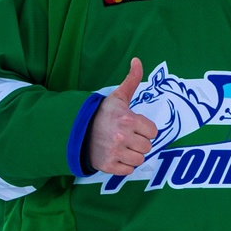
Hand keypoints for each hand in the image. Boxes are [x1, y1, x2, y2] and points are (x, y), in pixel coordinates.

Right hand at [85, 58, 157, 176]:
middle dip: (139, 142)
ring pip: (139, 160)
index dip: (145, 129)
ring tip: (122, 146)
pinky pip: (128, 170)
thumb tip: (137, 60)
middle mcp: (122, 137)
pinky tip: (116, 155)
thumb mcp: (118, 96)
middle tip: (127, 136)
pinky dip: (124, 165)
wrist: (77, 130)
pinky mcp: (107, 166)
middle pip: (147, 147)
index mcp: (128, 119)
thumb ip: (132, 80)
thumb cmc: (102, 114)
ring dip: (133, 154)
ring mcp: (114, 152)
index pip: (153, 132)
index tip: (134, 126)